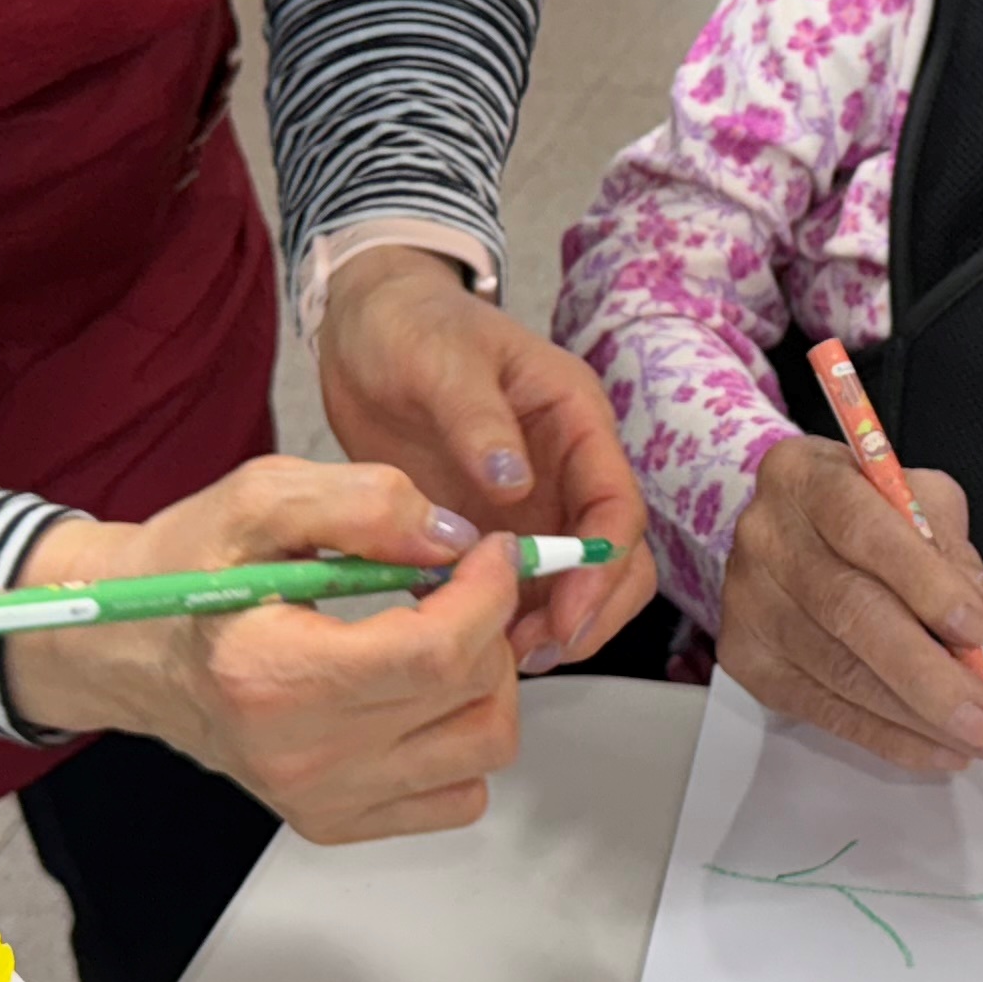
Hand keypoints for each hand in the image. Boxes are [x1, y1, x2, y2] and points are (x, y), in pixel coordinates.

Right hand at [0, 456, 523, 842]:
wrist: (130, 648)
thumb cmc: (186, 571)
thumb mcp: (259, 499)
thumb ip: (362, 503)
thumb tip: (454, 540)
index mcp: (274, 676)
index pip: (434, 654)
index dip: (488, 594)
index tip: (493, 553)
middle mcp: (299, 756)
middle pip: (470, 699)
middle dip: (488, 625)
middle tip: (456, 583)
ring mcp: (319, 799)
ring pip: (481, 750)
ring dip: (486, 681)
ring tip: (442, 633)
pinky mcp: (334, 819)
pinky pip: (456, 795)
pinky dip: (462, 738)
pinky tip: (423, 690)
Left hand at [315, 246, 651, 671]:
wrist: (363, 325)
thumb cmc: (410, 324)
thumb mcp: (442, 358)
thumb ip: (478, 419)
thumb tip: (515, 485)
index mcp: (575, 420)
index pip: (618, 506)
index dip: (603, 567)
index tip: (568, 613)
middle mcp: (565, 469)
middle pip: (615, 557)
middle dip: (588, 611)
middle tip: (537, 651)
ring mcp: (529, 503)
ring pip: (569, 582)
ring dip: (547, 625)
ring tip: (498, 657)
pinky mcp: (486, 528)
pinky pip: (510, 587)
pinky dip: (499, 620)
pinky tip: (466, 642)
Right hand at [718, 434, 982, 769]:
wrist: (791, 531)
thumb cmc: (860, 512)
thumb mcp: (916, 501)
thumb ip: (954, 552)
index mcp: (806, 477)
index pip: (864, 529)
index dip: (924, 583)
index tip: (977, 629)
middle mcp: (766, 536)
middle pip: (848, 611)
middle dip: (924, 671)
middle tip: (980, 711)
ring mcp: (749, 601)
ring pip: (837, 670)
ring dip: (913, 715)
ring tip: (970, 736)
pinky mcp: (746, 657)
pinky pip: (820, 708)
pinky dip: (884, 736)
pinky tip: (930, 745)